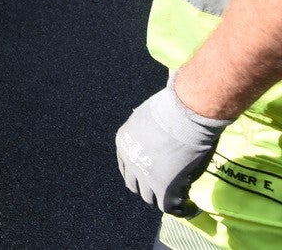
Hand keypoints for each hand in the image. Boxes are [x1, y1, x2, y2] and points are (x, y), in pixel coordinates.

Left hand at [115, 82, 231, 216]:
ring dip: (164, 199)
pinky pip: (171, 207)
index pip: (126, 165)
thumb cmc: (174, 107)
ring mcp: (146, 176)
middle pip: (135, 184)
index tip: (152, 175)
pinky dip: (182, 210)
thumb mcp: (151, 116)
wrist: (186, 112)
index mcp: (124, 142)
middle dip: (149, 187)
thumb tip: (160, 130)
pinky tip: (193, 208)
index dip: (140, 172)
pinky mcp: (165, 188)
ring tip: (180, 200)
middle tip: (165, 188)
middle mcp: (130, 160)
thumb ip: (150, 129)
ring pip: (151, 198)